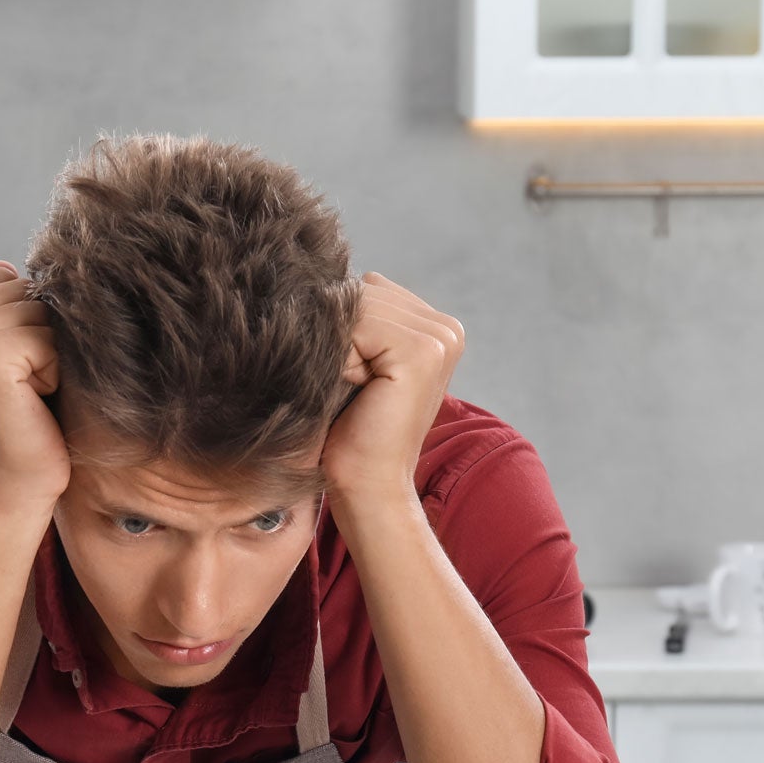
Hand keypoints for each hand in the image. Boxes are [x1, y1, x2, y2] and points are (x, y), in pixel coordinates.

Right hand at [0, 262, 70, 519]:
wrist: (9, 495)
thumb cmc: (17, 431)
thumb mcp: (1, 364)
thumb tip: (3, 264)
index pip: (3, 282)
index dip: (26, 326)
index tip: (10, 378)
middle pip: (22, 290)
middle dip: (40, 336)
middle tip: (23, 392)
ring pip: (37, 309)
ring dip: (50, 354)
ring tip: (28, 397)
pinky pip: (47, 336)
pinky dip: (55, 371)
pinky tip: (33, 404)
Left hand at [321, 273, 464, 503]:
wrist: (366, 488)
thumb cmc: (349, 433)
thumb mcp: (352, 363)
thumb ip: (353, 318)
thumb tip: (318, 273)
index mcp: (434, 327)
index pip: (366, 289)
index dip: (339, 328)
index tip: (347, 378)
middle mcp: (445, 327)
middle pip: (362, 291)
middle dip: (336, 334)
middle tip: (347, 388)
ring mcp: (440, 337)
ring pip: (356, 305)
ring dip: (336, 347)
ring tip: (350, 390)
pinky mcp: (424, 351)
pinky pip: (356, 323)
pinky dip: (339, 356)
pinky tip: (353, 390)